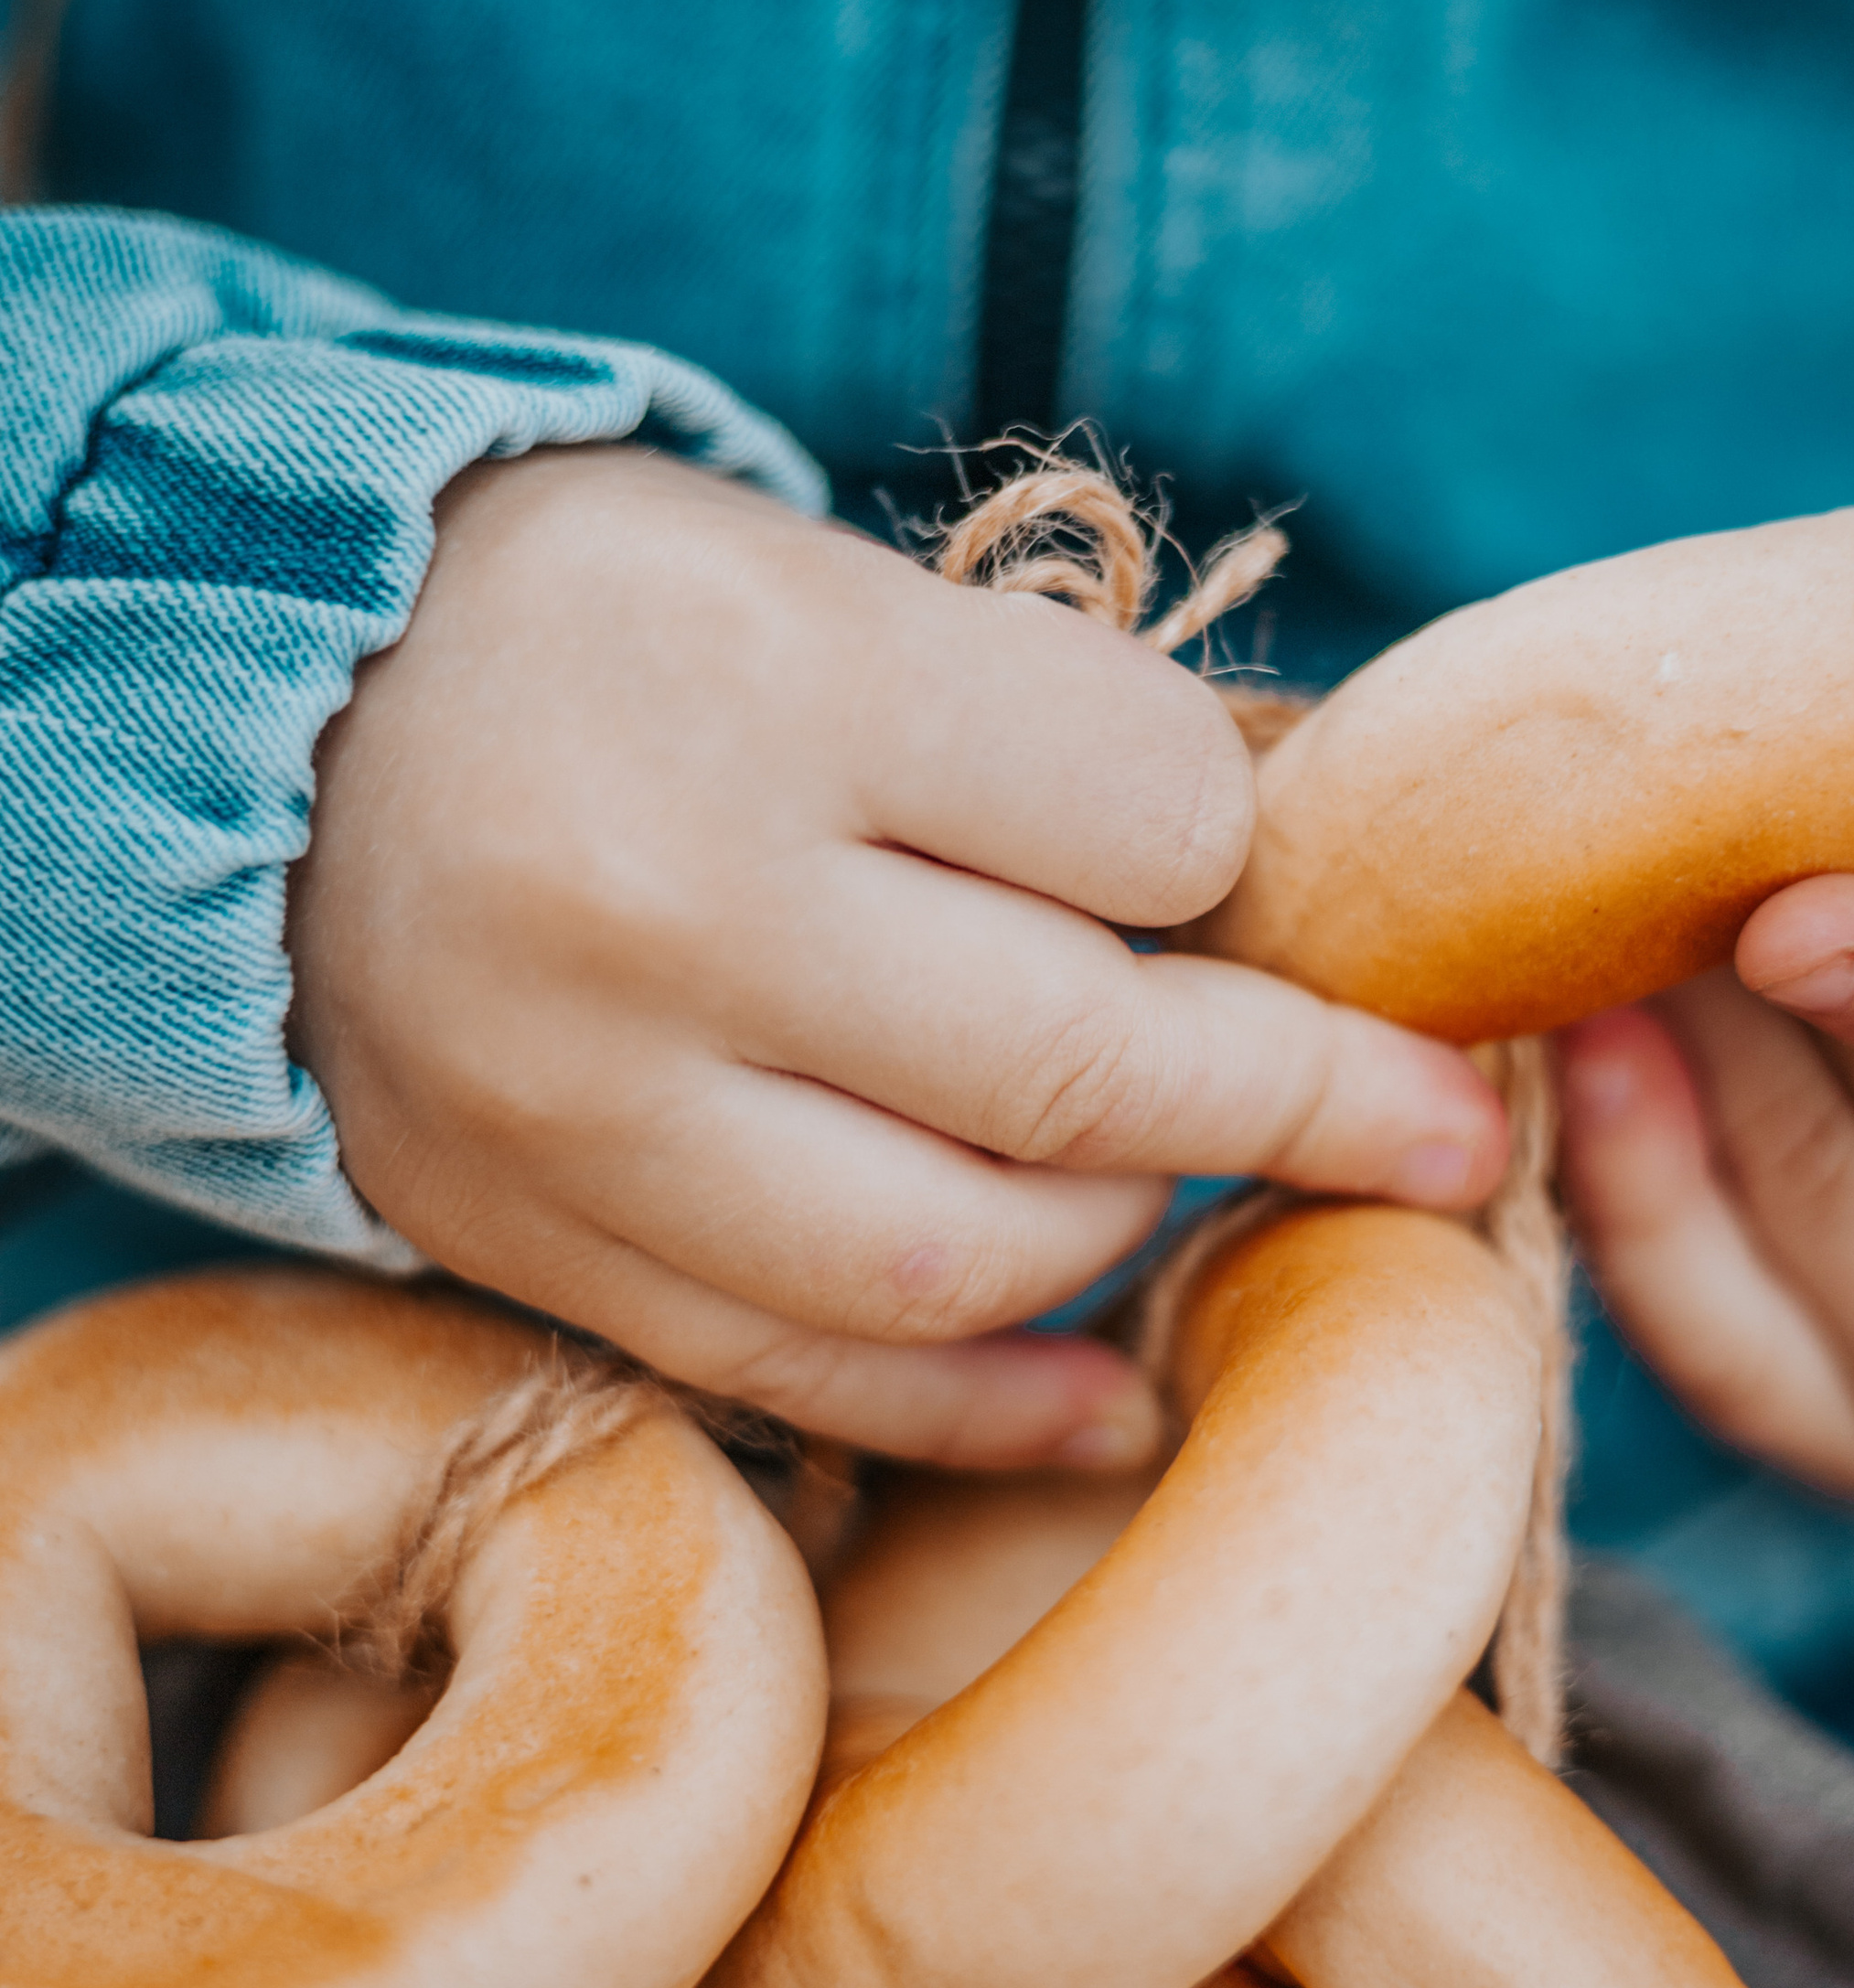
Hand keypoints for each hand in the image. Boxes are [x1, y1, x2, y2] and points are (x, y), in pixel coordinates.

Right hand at [289, 448, 1504, 1462]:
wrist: (268, 722)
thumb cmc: (606, 622)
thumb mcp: (826, 579)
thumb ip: (1054, 733)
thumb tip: (1319, 893)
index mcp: (774, 673)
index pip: (1155, 820)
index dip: (1247, 858)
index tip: (1253, 869)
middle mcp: (672, 902)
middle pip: (1087, 1070)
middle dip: (1311, 1103)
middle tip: (1450, 1128)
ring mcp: (582, 1103)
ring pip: (965, 1262)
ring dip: (1133, 1237)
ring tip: (1183, 1180)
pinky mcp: (525, 1237)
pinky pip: (806, 1377)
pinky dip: (991, 1408)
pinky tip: (1114, 1397)